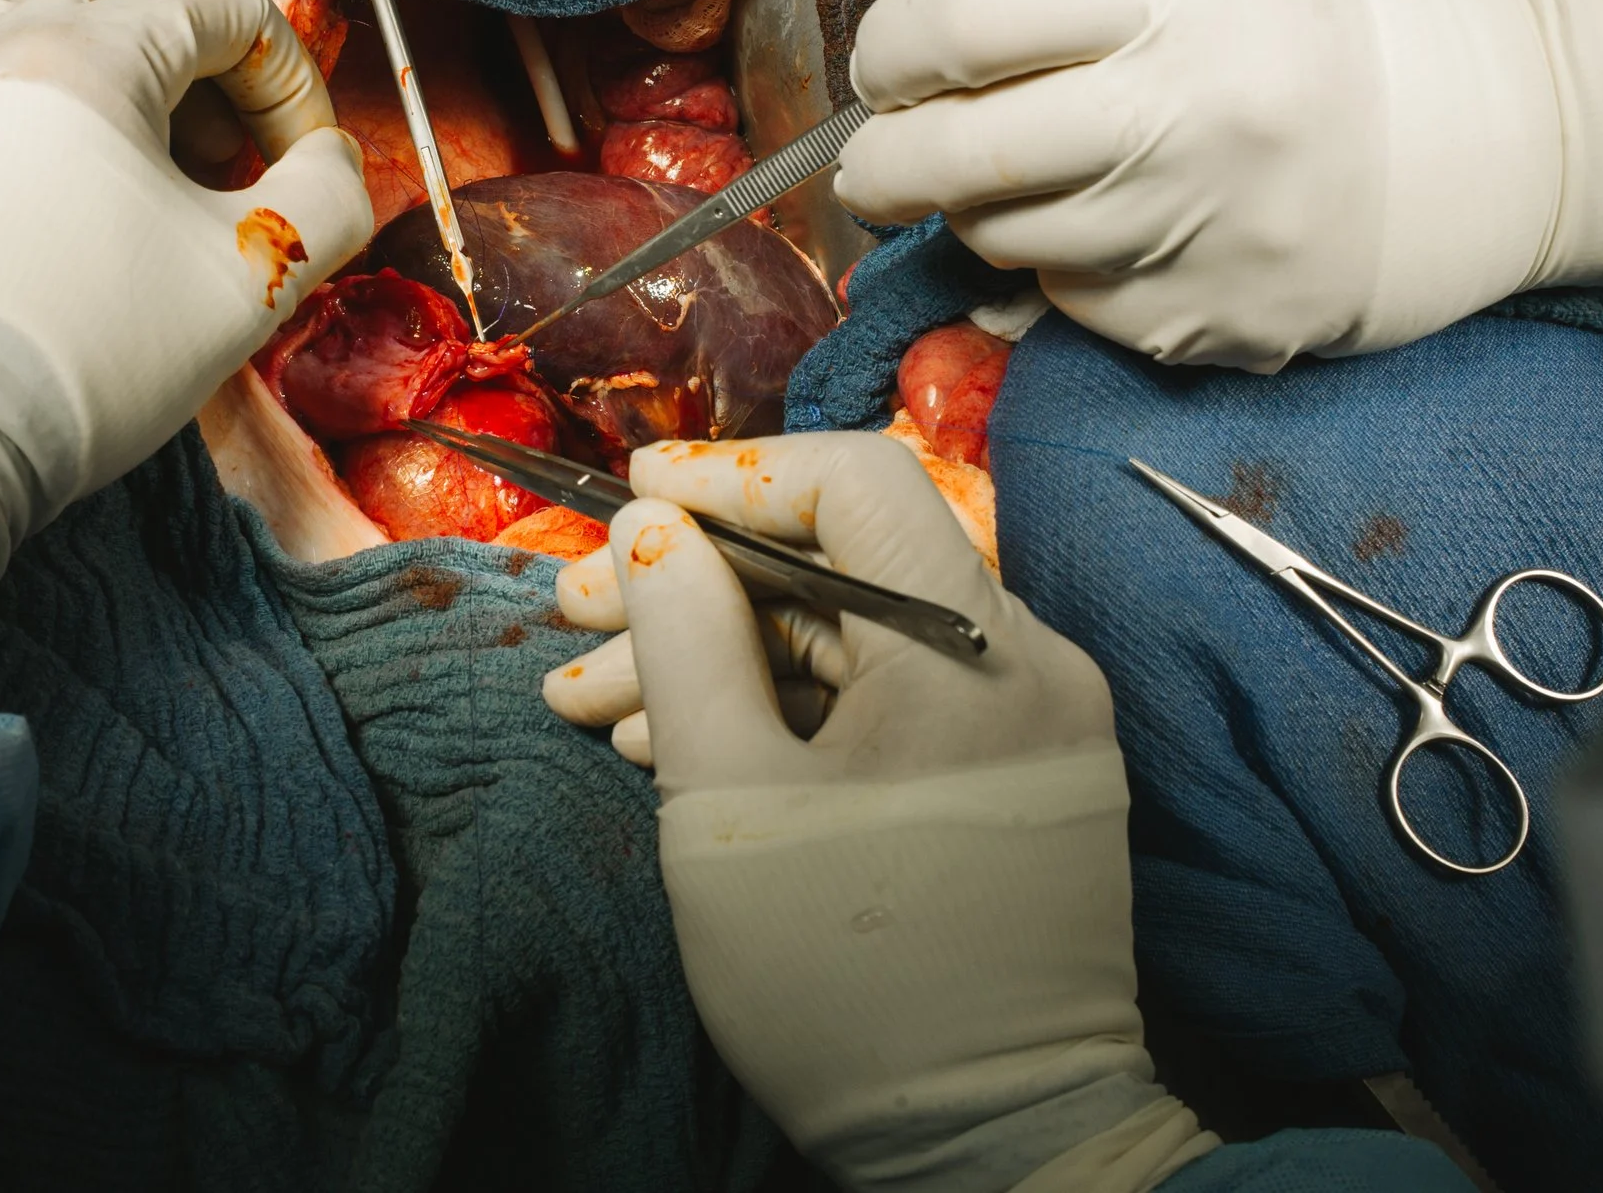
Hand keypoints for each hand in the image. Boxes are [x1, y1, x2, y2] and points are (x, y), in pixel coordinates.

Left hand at [0, 0, 372, 730]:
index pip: (227, 5)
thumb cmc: (90, 350)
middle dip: (216, 54)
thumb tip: (333, 163)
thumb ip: (328, 201)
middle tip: (239, 154)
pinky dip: (59, 93)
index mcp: (95, 51)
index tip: (302, 167)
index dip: (293, 80)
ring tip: (158, 152)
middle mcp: (4, 42)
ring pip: (51, 3)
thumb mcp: (251, 281)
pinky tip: (81, 188)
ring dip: (131, 54)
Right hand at [548, 434, 1215, 1189]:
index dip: (731, 476)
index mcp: (978, 651)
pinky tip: (677, 743)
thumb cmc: (847, 979)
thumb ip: (683, 640)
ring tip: (590, 704)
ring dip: (720, 657)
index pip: (857, 484)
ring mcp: (1030, 727)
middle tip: (572, 617)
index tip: (631, 500)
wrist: (997, 1150)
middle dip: (694, 585)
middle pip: (843, 565)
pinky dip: (785, 711)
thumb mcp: (726, 798)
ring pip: (853, 642)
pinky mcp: (1015, 784)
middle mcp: (1028, 665)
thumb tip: (656, 529)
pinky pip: (890, 705)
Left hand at [836, 0, 1602, 370]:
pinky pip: (1067, 301)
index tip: (893, 61)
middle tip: (880, 153)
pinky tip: (1128, 227)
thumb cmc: (1338, 23)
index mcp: (1173, 3)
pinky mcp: (1198, 326)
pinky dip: (1065, 267)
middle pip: (943, 157)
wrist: (1506, 134)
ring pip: (996, 238)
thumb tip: (928, 45)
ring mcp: (1186, 237)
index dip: (892, 42)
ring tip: (1044, 173)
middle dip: (881, 161)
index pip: (960, 16)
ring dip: (982, 212)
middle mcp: (1174, 123)